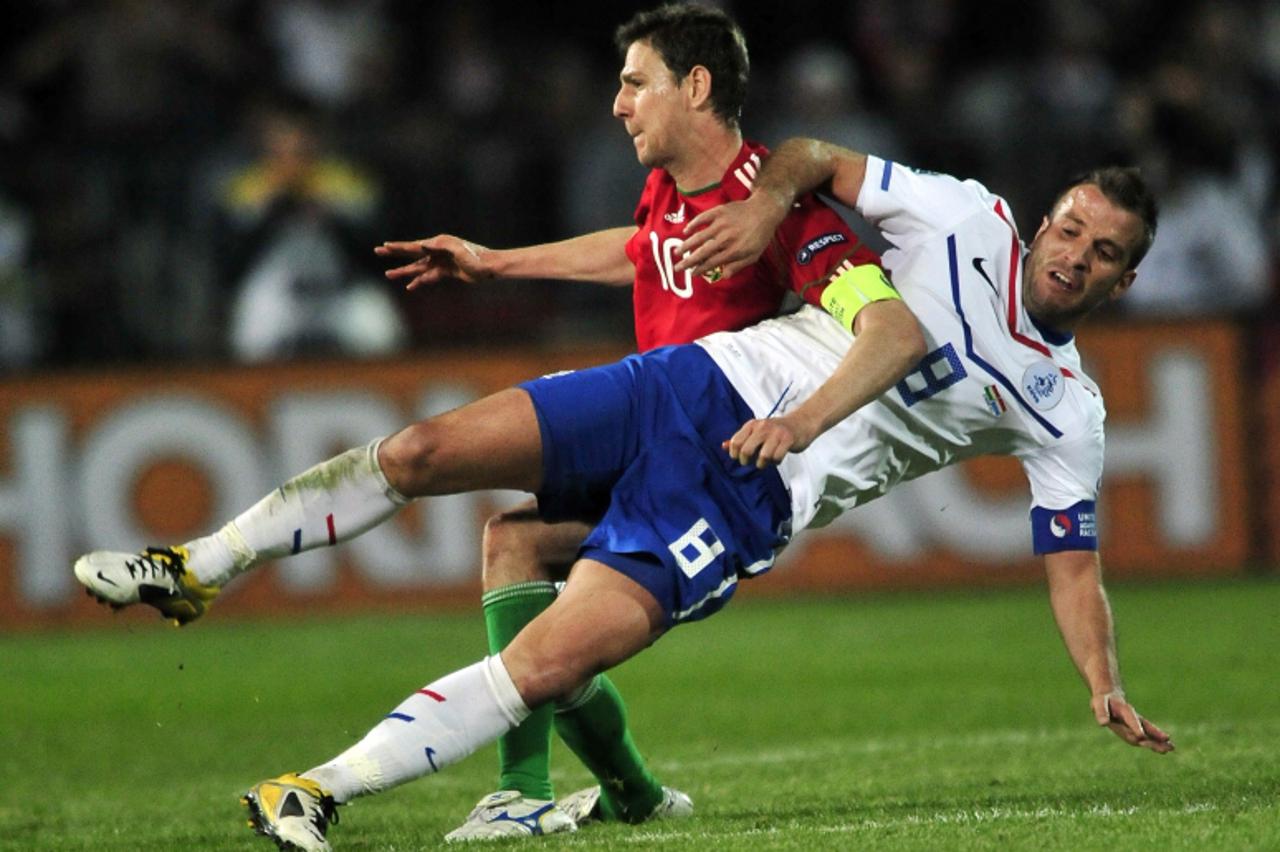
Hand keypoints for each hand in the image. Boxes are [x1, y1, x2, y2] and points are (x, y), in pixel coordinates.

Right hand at [375, 234, 495, 289]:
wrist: (491, 268)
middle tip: (378, 251)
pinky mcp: (447, 271)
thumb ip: (442, 247)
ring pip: (418, 267)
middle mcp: (438, 250)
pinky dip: (420, 281)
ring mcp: (441, 261)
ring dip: (404, 271)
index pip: (414, 246)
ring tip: (388, 274)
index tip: (384, 246)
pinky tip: (410, 287)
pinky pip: (429, 276)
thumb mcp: (460, 252)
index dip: (398, 247)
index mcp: (439, 243)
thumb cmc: (477, 259)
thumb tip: (423, 245)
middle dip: (395, 253)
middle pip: (412, 253)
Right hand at [675, 191, 788, 278]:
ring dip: (686, 245)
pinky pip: (702, 218)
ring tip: (676, 252)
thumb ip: (738, 266)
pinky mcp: (719, 212)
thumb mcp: (753, 255)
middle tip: (677, 268)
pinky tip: (686, 231)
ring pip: (699, 236)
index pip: (712, 263)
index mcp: (734, 250)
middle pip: (702, 252)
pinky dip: (693, 225)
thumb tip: (723, 276)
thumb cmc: (760, 235)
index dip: (700, 269)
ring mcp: (721, 224)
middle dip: (688, 261)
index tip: (692, 273)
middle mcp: (725, 238)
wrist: (764, 211)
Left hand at [722, 414, 814, 468]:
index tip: (740, 458)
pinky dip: (776, 462)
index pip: (736, 442)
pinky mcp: (788, 439)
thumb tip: (724, 446)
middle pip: (746, 450)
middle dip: (746, 461)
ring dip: (763, 464)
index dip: (735, 454)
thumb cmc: (775, 431)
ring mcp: (776, 433)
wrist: (801, 423)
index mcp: (752, 425)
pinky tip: (777, 458)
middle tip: (751, 462)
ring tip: (766, 461)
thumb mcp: (756, 432)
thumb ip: (741, 439)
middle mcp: (763, 427)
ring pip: (763, 456)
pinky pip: (777, 457)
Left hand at [1092, 691, 1173, 752]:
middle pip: (1145, 726)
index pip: (1131, 719)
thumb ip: (1101, 713)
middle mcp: (1133, 717)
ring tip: (1171, 748)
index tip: (1141, 736)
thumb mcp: (1098, 704)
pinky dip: (1155, 742)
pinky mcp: (1137, 729)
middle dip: (1154, 735)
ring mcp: (1137, 723)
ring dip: (1158, 740)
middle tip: (1166, 741)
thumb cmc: (1103, 701)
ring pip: (1149, 732)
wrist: (1111, 697)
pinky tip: (1165, 749)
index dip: (1135, 727)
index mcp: (1124, 710)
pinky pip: (1148, 735)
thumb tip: (1103, 724)